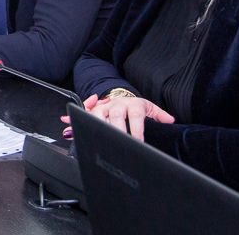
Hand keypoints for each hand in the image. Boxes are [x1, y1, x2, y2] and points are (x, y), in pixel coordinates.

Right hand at [60, 94, 175, 141]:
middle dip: (116, 130)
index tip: (138, 142)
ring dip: (96, 124)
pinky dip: (75, 117)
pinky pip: (83, 113)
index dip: (136, 130)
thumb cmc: (135, 107)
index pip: (135, 117)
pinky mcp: (93, 110)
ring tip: (95, 135)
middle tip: (118, 142)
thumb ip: (160, 115)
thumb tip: (170, 120)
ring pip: (97, 115)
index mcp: (132, 105)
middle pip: (115, 117)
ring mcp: (103, 107)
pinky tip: (67, 121)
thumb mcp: (149, 108)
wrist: (122, 96)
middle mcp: (116, 104)